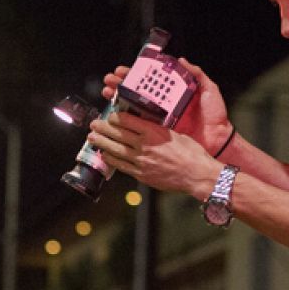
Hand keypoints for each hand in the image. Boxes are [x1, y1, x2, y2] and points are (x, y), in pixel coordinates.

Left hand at [88, 108, 216, 200]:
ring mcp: (141, 161)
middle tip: (93, 124)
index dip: (115, 117)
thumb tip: (144, 126)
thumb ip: (157, 130)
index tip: (109, 115)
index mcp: (154, 132)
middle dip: (103, 128)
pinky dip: (111, 160)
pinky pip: (121, 166)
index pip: (128, 121)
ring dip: (102, 143)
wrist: (197, 174)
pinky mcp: (141, 174)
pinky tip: (104, 155)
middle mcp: (145, 145)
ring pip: (116, 150)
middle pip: (118, 134)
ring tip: (91, 138)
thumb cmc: (191, 153)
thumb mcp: (175, 134)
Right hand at [102, 57, 232, 153]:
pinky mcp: (158, 133)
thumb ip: (197, 74)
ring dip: (118, 101)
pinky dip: (125, 122)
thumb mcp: (209, 90)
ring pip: (133, 108)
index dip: (134, 75)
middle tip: (109, 81)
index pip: (150, 81)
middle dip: (120, 86)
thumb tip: (181, 60)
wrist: (218, 137)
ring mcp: (159, 119)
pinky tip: (114, 115)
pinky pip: (139, 127)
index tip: (122, 70)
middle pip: (136, 93)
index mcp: (172, 94)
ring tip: (107, 93)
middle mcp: (162, 105)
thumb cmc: (215, 115)